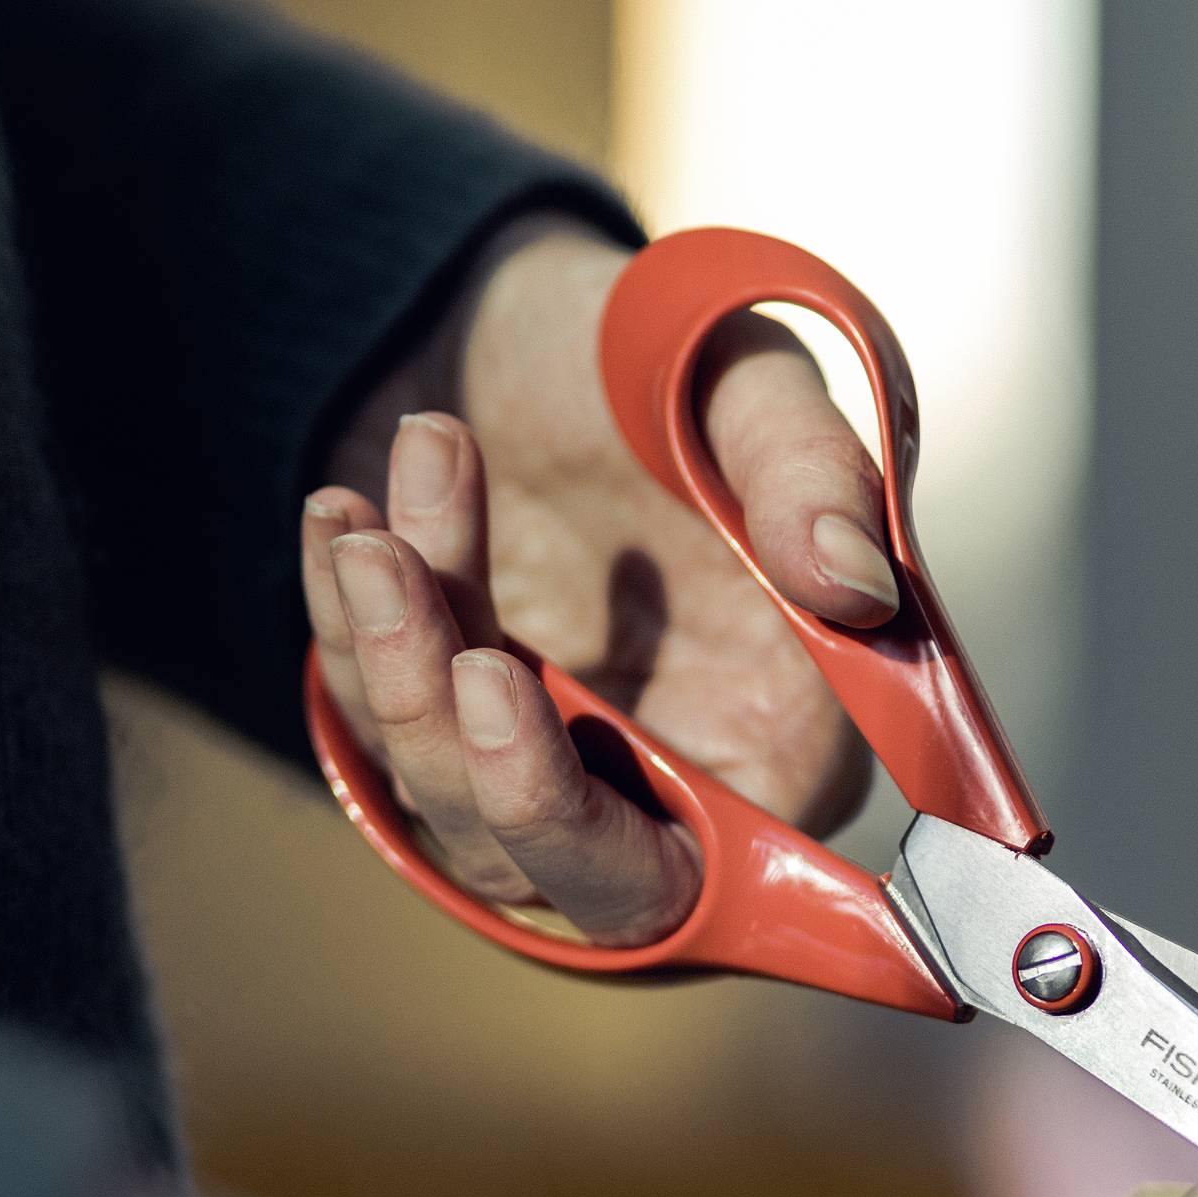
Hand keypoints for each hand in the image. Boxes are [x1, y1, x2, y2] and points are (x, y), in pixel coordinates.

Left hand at [302, 223, 898, 943]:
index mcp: (788, 740)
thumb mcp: (745, 388)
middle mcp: (682, 787)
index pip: (723, 877)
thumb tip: (854, 584)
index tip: (502, 682)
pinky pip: (387, 736)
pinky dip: (350, 633)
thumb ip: (811, 476)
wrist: (532, 316)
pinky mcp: (464, 740)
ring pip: (458, 808)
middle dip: (473, 757)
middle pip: (569, 874)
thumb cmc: (667, 357)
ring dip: (399, 669)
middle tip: (430, 611)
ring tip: (377, 524)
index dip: (601, 826)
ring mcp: (561, 771)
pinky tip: (343, 518)